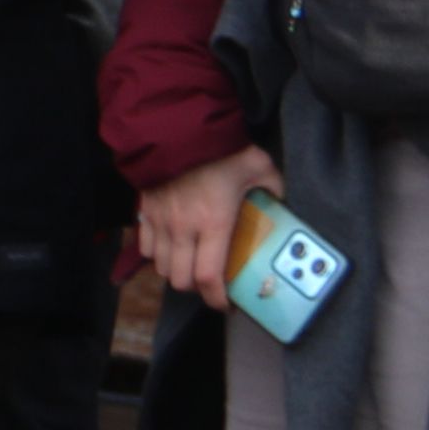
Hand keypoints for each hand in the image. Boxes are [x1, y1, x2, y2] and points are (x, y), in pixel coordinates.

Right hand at [138, 144, 282, 306]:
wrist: (177, 125)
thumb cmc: (221, 149)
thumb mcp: (260, 167)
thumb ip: (275, 189)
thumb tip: (284, 205)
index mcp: (213, 222)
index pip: (208, 277)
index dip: (217, 299)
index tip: (228, 304)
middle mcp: (182, 228)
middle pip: (181, 279)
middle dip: (197, 289)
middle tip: (212, 283)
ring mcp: (159, 220)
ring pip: (161, 268)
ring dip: (177, 273)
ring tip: (192, 265)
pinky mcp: (144, 211)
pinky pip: (146, 247)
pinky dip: (158, 255)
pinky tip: (172, 247)